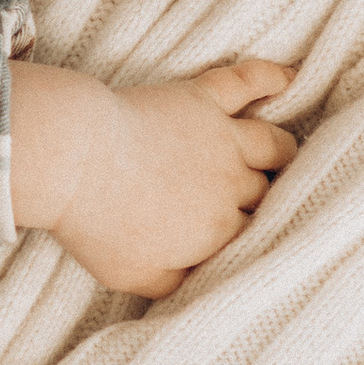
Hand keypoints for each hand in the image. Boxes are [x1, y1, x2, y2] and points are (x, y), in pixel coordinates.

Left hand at [10, 55, 293, 294]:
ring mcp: (219, 137)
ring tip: (284, 157)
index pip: (258, 237)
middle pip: (268, 193)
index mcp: (219, 231)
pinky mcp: (201, 99)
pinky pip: (247, 82)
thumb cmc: (96, 223)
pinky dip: (271, 78)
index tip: (251, 235)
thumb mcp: (135, 277)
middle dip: (269, 199)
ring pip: (274, 145)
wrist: (73, 159)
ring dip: (283, 153)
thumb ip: (178, 287)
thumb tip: (203, 287)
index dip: (255, 236)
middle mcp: (231, 183)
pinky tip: (290, 79)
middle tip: (264, 198)